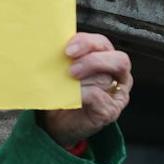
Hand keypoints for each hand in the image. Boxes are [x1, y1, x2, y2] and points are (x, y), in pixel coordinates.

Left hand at [40, 32, 131, 147]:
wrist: (56, 121)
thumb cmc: (60, 89)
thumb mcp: (61, 68)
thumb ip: (62, 56)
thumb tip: (45, 43)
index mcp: (104, 57)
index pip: (102, 43)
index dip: (86, 42)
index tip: (67, 49)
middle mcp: (116, 75)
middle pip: (118, 59)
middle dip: (93, 60)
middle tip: (71, 68)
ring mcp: (116, 94)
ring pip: (109, 78)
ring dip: (86, 78)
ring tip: (69, 79)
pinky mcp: (110, 110)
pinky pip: (100, 97)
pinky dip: (83, 94)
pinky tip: (70, 95)